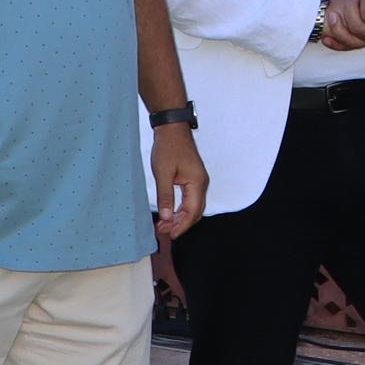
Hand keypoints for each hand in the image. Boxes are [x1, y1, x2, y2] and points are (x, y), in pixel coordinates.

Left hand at [151, 124, 207, 242]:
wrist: (172, 129)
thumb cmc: (168, 148)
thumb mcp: (163, 173)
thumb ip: (166, 196)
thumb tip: (166, 218)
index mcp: (197, 183)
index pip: (192, 211)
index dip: (181, 225)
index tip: (170, 235)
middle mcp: (202, 183)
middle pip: (195, 212)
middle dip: (180, 224)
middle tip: (163, 231)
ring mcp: (198, 181)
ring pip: (193, 206)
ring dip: (180, 217)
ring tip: (164, 224)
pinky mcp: (193, 178)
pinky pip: (190, 199)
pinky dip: (181, 209)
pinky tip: (170, 212)